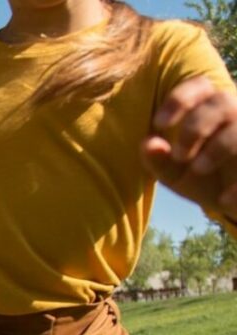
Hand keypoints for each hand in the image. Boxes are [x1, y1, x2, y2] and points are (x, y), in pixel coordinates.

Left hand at [142, 76, 236, 219]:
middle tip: (178, 155)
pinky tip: (224, 200)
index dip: (179, 99)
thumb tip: (148, 143)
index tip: (158, 124)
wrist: (234, 204)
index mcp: (210, 109)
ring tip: (198, 169)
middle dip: (195, 126)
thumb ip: (158, 159)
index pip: (199, 86)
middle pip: (222, 100)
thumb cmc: (201, 179)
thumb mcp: (174, 174)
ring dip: (217, 148)